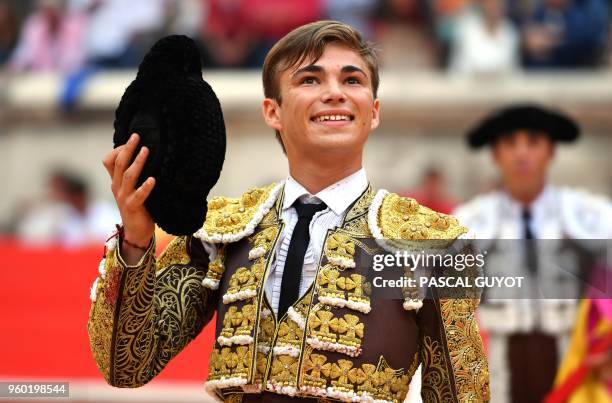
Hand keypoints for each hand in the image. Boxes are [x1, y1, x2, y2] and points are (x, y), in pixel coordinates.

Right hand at [103, 133, 154, 247]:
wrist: (136, 232)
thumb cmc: (137, 207)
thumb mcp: (131, 189)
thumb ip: (133, 175)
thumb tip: (145, 155)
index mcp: (115, 182)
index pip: (109, 161)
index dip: (119, 149)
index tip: (132, 139)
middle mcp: (117, 187)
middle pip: (119, 164)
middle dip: (127, 149)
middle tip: (137, 136)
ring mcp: (123, 197)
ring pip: (128, 176)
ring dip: (137, 162)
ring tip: (146, 150)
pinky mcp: (133, 207)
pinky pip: (139, 195)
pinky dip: (146, 187)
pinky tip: (153, 179)